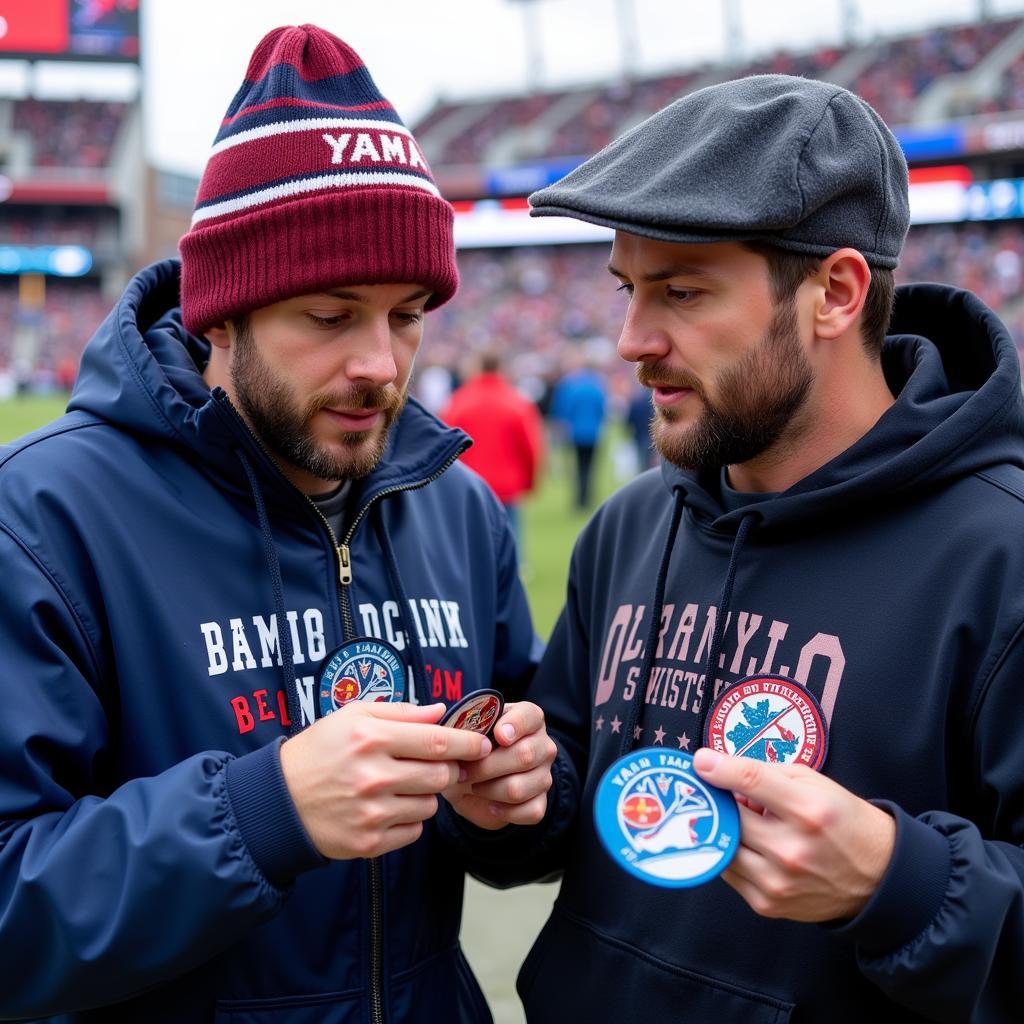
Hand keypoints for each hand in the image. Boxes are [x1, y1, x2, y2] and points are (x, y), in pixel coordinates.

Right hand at [280, 701, 490, 859]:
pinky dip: (410, 819)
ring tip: (405, 785)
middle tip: (442, 765)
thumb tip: (441, 712)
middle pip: (441, 776)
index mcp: (371, 737)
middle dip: (450, 769)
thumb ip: (401, 711)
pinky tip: (390, 807)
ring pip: (430, 805)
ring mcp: (371, 812)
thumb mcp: (352, 716)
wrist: (278, 801)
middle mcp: (372, 776)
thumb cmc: (319, 750)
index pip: (437, 741)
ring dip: (427, 794)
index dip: (467, 742)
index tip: (481, 743)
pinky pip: (413, 831)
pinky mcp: (368, 842)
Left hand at [443, 701, 556, 830]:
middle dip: (486, 766)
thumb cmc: (470, 751)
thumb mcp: (464, 734)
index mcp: (528, 719)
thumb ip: (466, 728)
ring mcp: (545, 775)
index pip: (530, 716)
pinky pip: (529, 811)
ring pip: (519, 788)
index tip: (498, 735)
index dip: (515, 725)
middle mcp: (542, 745)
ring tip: (474, 787)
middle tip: (463, 771)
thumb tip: (461, 733)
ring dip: (489, 790)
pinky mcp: (541, 802)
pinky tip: (490, 805)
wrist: (470, 784)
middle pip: (524, 755)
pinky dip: (504, 811)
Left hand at [693, 747, 895, 921]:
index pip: (750, 780)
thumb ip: (765, 774)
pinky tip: (748, 844)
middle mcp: (792, 849)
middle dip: (721, 801)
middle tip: (719, 792)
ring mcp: (778, 882)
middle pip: (730, 815)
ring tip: (740, 820)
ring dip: (724, 829)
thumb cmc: (841, 820)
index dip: (718, 768)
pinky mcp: (768, 904)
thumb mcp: (814, 782)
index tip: (700, 762)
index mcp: (808, 810)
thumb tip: (720, 773)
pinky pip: (728, 872)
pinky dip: (731, 853)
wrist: (876, 877)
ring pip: (723, 846)